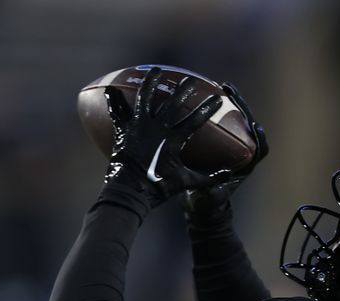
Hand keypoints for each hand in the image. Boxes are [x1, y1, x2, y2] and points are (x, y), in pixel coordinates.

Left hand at [103, 67, 224, 206]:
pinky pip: (117, 112)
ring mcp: (138, 127)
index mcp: (172, 140)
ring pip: (145, 98)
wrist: (129, 191)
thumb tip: (229, 175)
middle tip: (191, 79)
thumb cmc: (159, 187)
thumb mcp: (186, 182)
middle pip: (172, 104)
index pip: (195, 121)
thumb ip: (208, 178)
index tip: (218, 99)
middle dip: (184, 90)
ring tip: (156, 69)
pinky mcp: (123, 130)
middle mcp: (156, 129)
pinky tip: (110, 89)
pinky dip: (113, 101)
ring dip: (151, 83)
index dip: (208, 109)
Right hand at [181, 82, 268, 224]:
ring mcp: (232, 147)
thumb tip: (219, 186)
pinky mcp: (220, 143)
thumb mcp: (211, 198)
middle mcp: (242, 154)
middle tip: (231, 91)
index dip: (260, 138)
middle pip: (249, 127)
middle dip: (243, 108)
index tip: (255, 127)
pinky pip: (223, 122)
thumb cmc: (209, 205)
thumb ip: (215, 193)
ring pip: (237, 120)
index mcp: (245, 167)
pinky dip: (218, 108)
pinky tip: (207, 96)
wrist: (201, 207)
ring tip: (222, 87)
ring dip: (232, 103)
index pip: (260, 150)